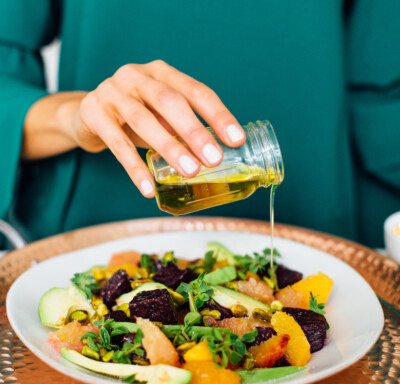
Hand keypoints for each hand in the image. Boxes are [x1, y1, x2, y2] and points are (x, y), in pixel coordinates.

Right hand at [68, 60, 245, 196]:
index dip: (218, 114)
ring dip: (170, 148)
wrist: (87, 113)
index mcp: (161, 73)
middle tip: (214, 159)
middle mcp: (137, 76)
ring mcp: (112, 92)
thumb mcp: (160, 115)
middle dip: (195, 131)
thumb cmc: (134, 115)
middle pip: (170, 101)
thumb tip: (214, 154)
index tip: (236, 139)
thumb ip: (181, 127)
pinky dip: (135, 168)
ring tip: (190, 172)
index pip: (196, 91)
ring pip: (144, 120)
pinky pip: (117, 144)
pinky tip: (148, 188)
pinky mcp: (93, 113)